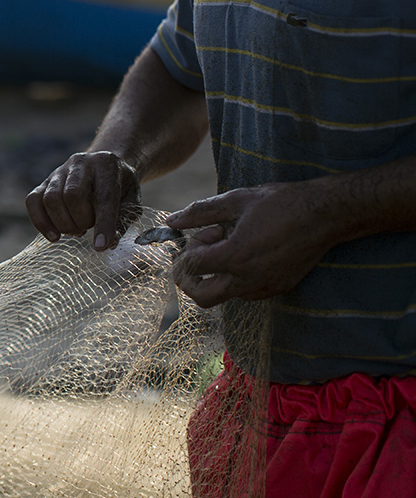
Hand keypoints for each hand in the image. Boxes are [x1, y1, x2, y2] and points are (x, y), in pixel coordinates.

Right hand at [25, 151, 140, 249]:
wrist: (104, 166)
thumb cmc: (120, 187)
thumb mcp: (131, 201)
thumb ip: (121, 222)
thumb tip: (107, 244)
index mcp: (107, 165)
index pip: (104, 196)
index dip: (103, 223)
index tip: (100, 247)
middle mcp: (81, 163)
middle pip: (72, 195)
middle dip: (80, 221)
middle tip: (89, 228)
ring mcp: (59, 171)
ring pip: (51, 199)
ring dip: (63, 223)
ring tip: (77, 230)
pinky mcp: (44, 182)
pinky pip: (33, 201)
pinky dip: (41, 222)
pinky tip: (54, 236)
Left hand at [166, 183, 329, 307]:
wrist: (326, 214)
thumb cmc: (281, 203)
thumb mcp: (235, 200)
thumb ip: (199, 212)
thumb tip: (171, 220)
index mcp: (235, 257)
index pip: (192, 267)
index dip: (191, 248)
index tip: (206, 232)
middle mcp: (248, 280)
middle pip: (201, 297)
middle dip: (189, 279)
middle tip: (194, 256)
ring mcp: (264, 288)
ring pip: (224, 295)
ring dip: (215, 275)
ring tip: (230, 245)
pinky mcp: (278, 289)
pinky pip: (245, 293)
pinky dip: (235, 277)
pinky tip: (247, 252)